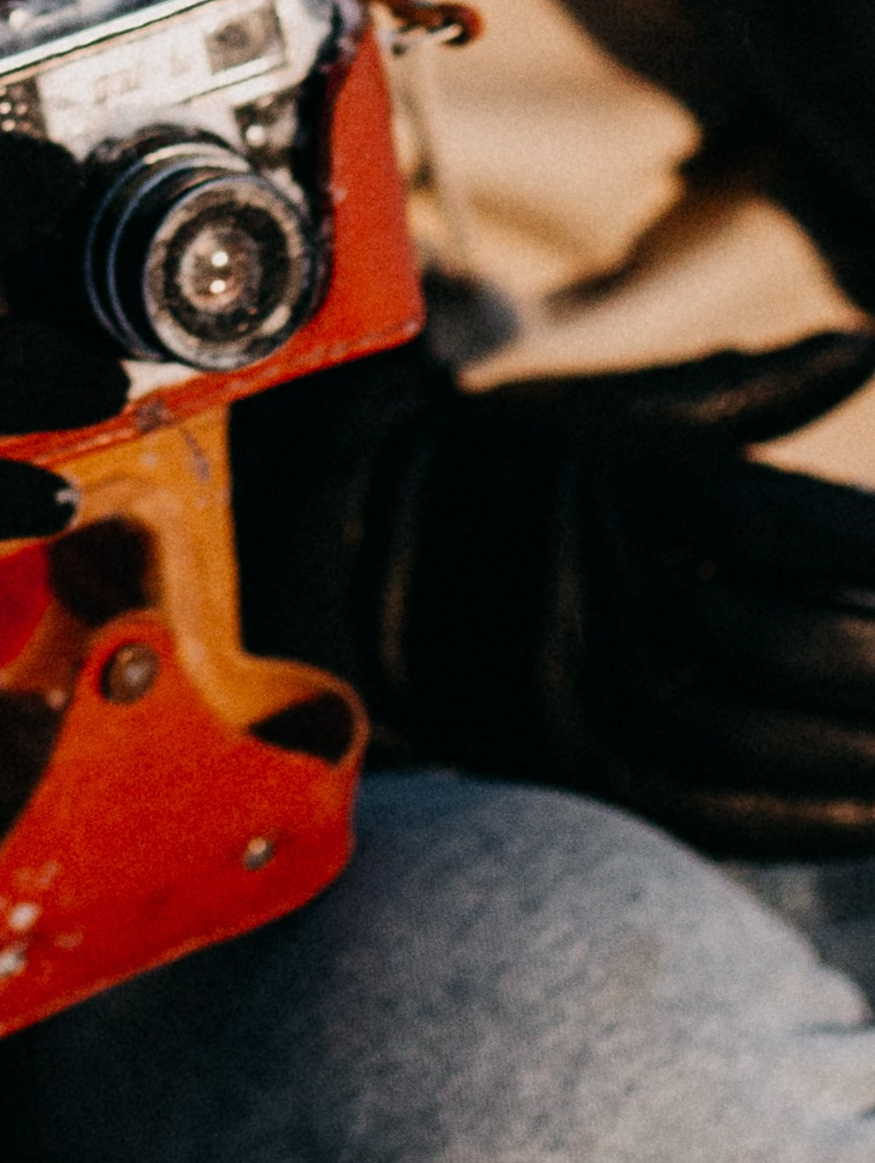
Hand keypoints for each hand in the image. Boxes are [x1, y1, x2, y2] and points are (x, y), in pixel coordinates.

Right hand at [230, 328, 874, 855]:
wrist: (341, 559)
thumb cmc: (497, 467)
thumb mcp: (602, 410)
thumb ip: (743, 393)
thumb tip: (868, 346)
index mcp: (604, 481)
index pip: (771, 522)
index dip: (869, 545)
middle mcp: (591, 587)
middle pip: (784, 639)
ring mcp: (576, 687)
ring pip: (759, 732)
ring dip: (869, 751)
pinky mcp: (571, 766)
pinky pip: (710, 811)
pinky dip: (810, 817)